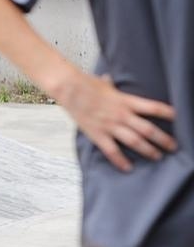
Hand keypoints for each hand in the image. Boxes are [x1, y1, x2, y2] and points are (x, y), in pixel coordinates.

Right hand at [53, 71, 175, 171]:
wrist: (68, 88)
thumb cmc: (85, 83)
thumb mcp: (104, 83)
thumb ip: (111, 86)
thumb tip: (110, 79)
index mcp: (126, 101)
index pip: (154, 108)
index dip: (169, 113)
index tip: (179, 118)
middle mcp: (121, 114)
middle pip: (148, 129)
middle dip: (163, 139)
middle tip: (173, 147)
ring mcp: (109, 125)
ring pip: (134, 141)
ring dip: (148, 150)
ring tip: (157, 156)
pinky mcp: (97, 134)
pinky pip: (111, 150)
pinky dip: (120, 160)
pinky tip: (128, 167)